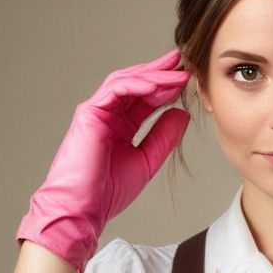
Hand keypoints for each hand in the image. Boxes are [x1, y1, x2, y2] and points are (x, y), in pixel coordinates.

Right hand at [16, 49, 190, 272]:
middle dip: (161, 71)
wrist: (83, 209)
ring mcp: (96, 112)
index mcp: (119, 126)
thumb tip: (183, 113)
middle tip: (184, 62)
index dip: (167, 87)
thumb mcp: (147, 160)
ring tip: (177, 71)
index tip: (189, 79)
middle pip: (136, 84)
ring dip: (153, 75)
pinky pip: (116, 90)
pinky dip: (138, 84)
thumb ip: (164, 137)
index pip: (145, 99)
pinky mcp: (89, 113)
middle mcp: (107, 115)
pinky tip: (159, 84)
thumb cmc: (108, 192)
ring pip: (127, 81)